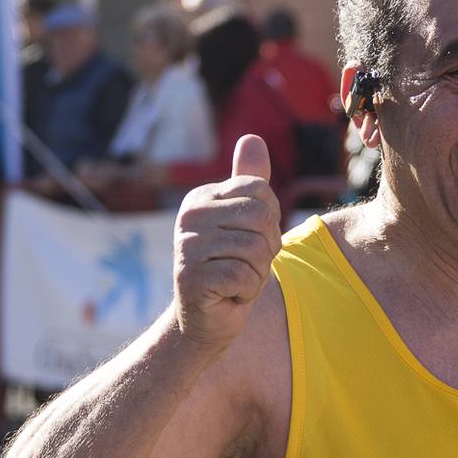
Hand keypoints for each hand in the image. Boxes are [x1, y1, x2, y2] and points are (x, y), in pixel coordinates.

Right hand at [171, 135, 281, 351]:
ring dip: (257, 273)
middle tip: (248, 265)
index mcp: (201, 198)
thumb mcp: (244, 222)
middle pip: (261, 220)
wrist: (206, 319)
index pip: (261, 192)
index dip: (271, 222)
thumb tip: (252, 138)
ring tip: (237, 280)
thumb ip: (249, 182)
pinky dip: (247, 290)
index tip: (252, 240)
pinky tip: (230, 295)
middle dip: (267, 249)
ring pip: (255, 250)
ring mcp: (187, 247)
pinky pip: (244, 276)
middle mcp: (189, 216)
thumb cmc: (230, 267)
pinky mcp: (191, 278)